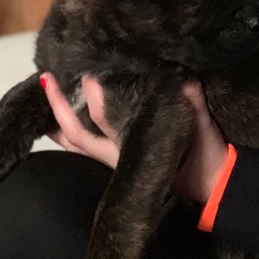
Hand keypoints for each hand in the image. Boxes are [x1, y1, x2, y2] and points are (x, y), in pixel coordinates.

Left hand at [41, 73, 228, 204]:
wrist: (213, 187)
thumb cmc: (205, 156)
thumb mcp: (201, 125)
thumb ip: (190, 97)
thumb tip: (183, 73)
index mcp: (133, 144)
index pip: (103, 117)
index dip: (91, 95)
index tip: (82, 71)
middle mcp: (116, 155)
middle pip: (76, 133)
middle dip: (59, 106)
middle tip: (46, 78)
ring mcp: (114, 160)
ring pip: (75, 143)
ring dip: (57, 123)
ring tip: (45, 98)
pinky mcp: (117, 162)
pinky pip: (85, 147)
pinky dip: (70, 134)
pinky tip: (62, 122)